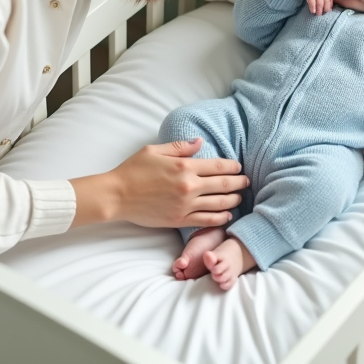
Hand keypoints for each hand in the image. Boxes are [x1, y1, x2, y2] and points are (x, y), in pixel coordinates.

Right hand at [70, 138, 249, 228]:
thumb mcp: (155, 150)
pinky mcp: (179, 220)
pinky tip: (227, 216)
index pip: (218, 166)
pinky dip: (220, 218)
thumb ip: (180, 146)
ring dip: (233, 200)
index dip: (233, 166)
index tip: (239, 167)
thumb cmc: (133, 170)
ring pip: (219, 204)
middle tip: (246, 182)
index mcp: (184, 166)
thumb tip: (200, 142)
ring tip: (240, 198)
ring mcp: (185, 205)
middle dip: (239, 183)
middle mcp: (189, 186)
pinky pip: (206, 220)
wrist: (117, 196)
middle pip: (224, 185)